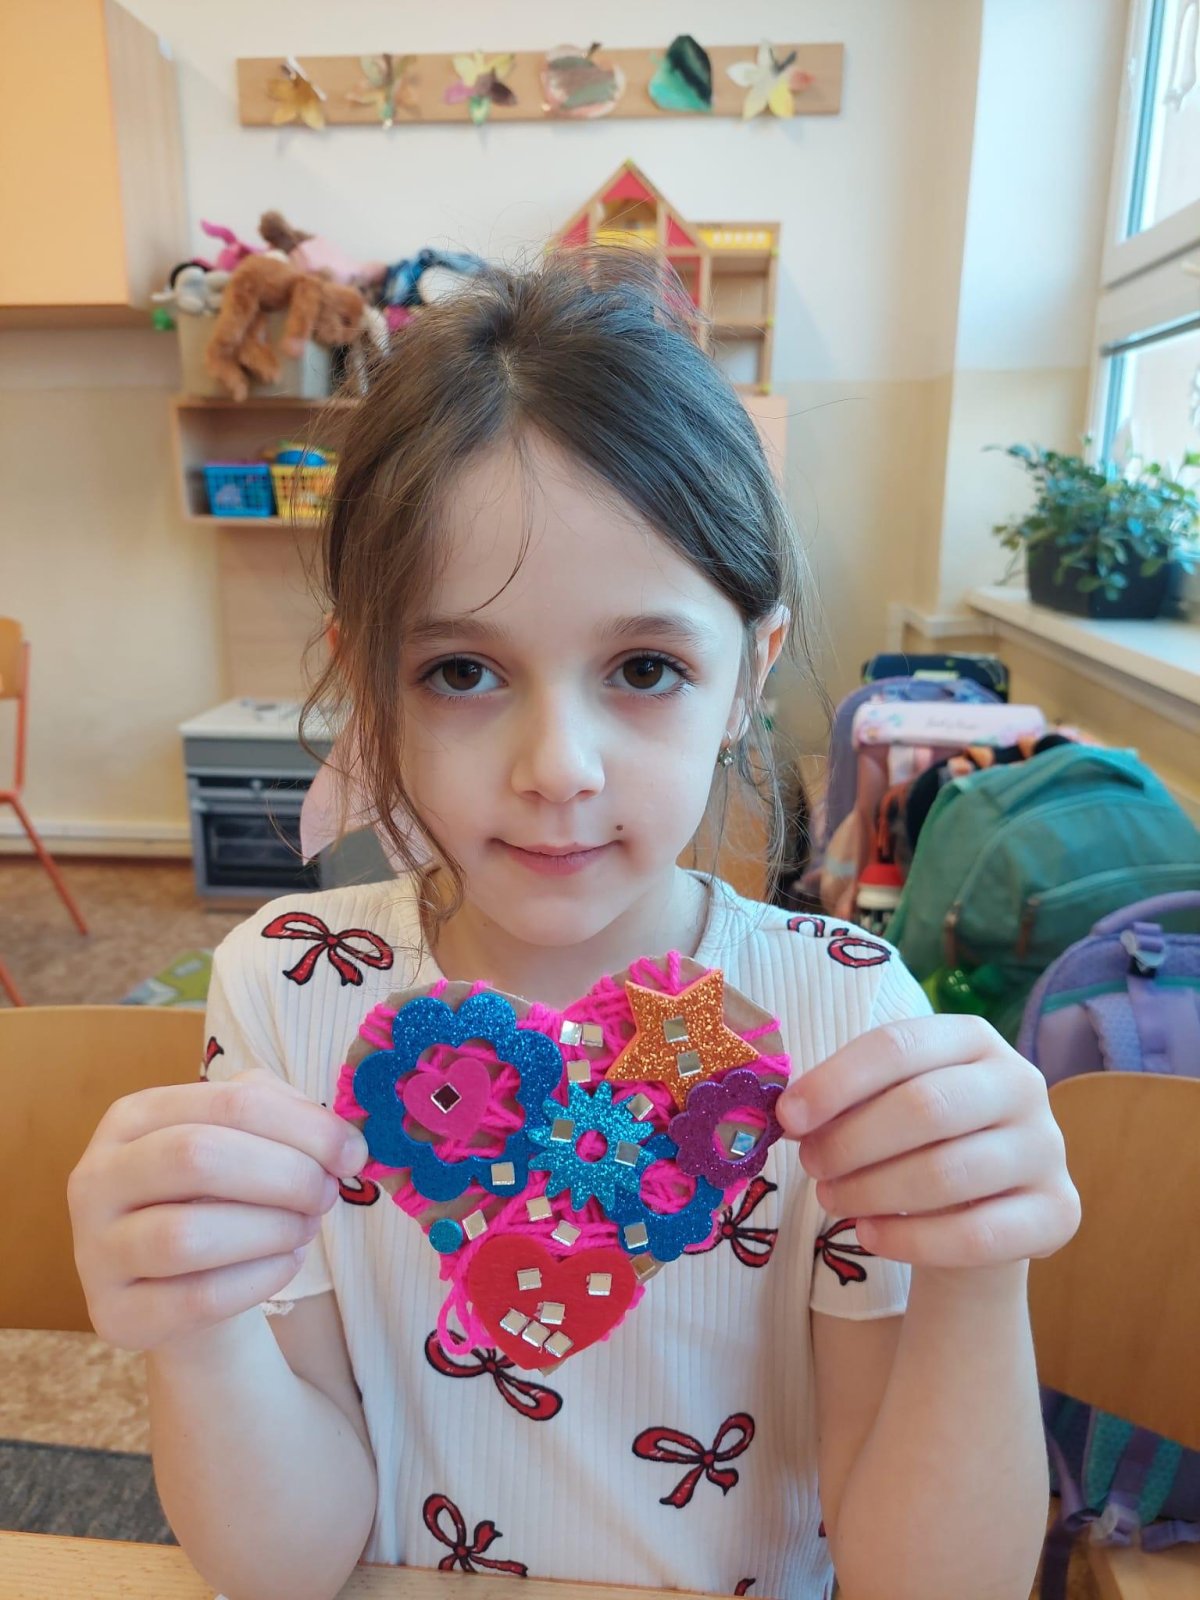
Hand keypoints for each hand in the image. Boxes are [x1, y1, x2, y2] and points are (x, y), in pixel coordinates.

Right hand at [68, 1069, 368, 1351]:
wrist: (182, 1282)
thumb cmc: (220, 1194)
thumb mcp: (245, 1138)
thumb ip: (286, 1117)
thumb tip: (341, 1141)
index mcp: (133, 1117)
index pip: (230, 1101)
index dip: (305, 1126)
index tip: (353, 1153)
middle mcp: (97, 1178)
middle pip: (198, 1157)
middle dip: (285, 1175)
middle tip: (328, 1194)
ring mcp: (96, 1251)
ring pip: (188, 1234)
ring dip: (271, 1230)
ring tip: (306, 1228)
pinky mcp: (114, 1316)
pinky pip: (196, 1298)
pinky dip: (259, 1279)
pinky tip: (285, 1263)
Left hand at [777, 1015, 1080, 1269]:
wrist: (982, 1207)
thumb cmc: (916, 1139)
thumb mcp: (883, 1103)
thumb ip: (844, 1099)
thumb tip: (788, 1114)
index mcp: (972, 1038)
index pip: (898, 1046)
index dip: (835, 1082)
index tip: (788, 1118)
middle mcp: (1021, 1082)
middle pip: (925, 1107)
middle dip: (851, 1142)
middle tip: (811, 1167)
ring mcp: (1046, 1147)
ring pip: (947, 1174)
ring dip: (872, 1192)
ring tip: (832, 1200)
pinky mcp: (1058, 1212)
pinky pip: (977, 1235)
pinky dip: (911, 1240)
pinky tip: (870, 1236)